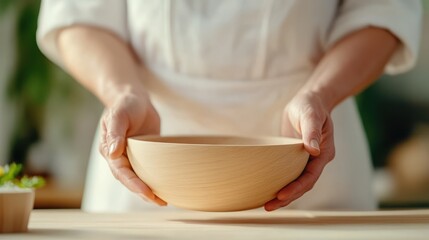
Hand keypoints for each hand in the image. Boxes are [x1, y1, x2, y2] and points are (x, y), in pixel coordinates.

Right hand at [99, 91, 166, 205]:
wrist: (134, 97)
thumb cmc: (124, 104)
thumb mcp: (119, 115)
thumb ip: (115, 133)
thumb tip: (113, 153)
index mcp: (110, 150)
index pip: (122, 172)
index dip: (134, 184)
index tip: (148, 193)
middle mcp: (119, 157)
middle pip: (130, 180)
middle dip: (144, 192)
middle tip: (160, 202)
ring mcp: (131, 156)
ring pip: (139, 178)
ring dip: (149, 190)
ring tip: (164, 201)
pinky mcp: (143, 154)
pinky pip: (147, 170)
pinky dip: (154, 179)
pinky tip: (166, 186)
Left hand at [264, 92, 334, 210]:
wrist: (310, 100)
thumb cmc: (310, 105)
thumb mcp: (311, 115)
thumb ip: (311, 131)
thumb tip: (313, 150)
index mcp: (324, 153)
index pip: (310, 176)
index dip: (296, 188)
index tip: (280, 196)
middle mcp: (316, 160)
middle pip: (303, 185)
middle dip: (287, 198)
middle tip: (267, 207)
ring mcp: (306, 160)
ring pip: (296, 183)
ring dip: (283, 195)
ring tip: (266, 206)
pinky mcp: (296, 157)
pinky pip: (289, 174)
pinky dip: (280, 183)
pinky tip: (267, 189)